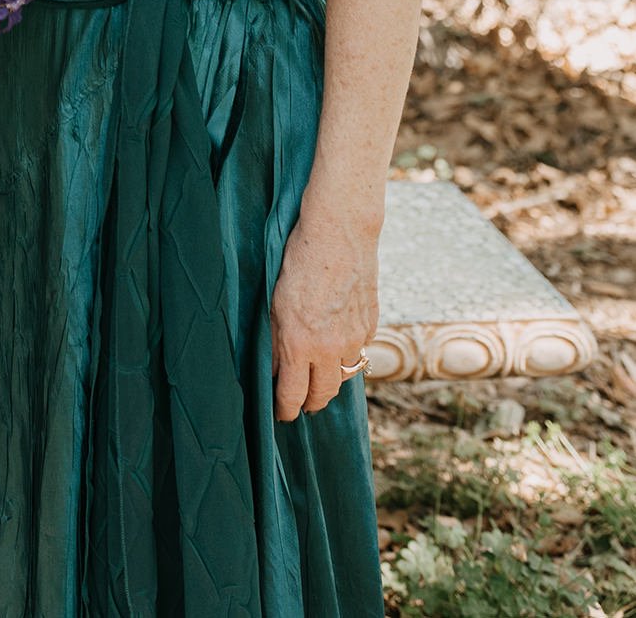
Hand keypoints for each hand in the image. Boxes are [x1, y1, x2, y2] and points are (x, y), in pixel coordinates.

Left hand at [270, 191, 379, 421]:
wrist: (339, 232)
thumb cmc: (298, 261)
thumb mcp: (274, 302)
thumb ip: (276, 341)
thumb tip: (274, 370)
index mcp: (300, 344)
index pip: (293, 395)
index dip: (285, 410)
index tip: (280, 414)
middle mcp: (331, 348)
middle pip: (323, 395)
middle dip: (310, 403)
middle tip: (299, 403)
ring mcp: (354, 337)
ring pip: (344, 376)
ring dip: (330, 380)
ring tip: (317, 377)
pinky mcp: (370, 324)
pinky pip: (358, 351)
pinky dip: (346, 354)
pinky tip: (336, 344)